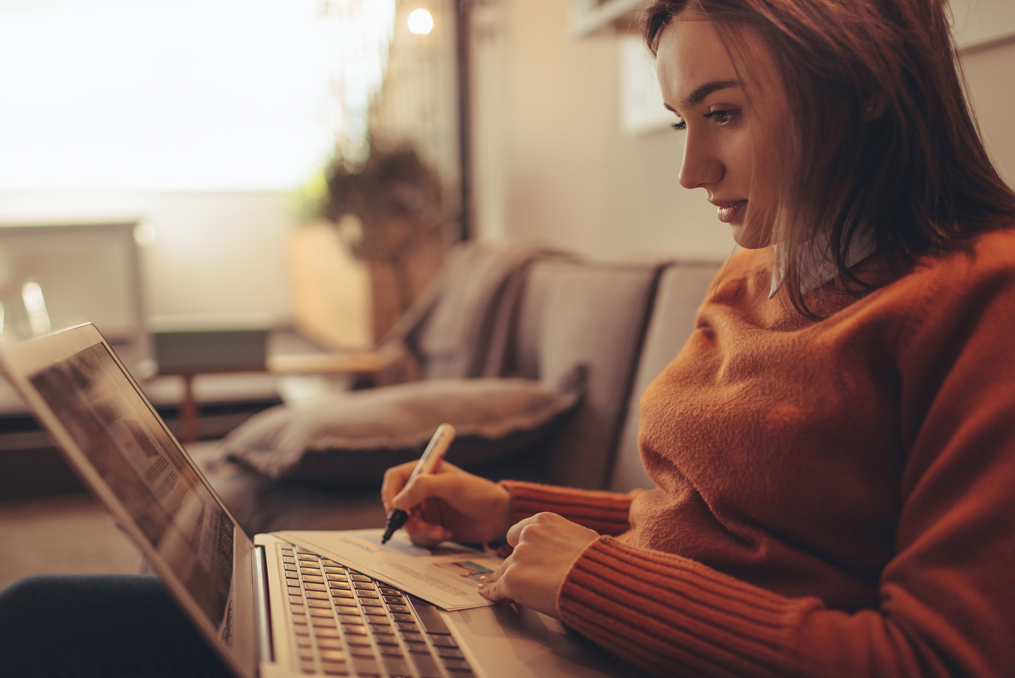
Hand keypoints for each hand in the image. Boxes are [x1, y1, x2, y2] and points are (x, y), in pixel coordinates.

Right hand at [381, 460, 511, 546]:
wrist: (499, 517)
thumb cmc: (480, 494)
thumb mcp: (453, 485)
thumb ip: (424, 487)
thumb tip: (398, 501)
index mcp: (426, 472)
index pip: (395, 478)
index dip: (390, 493)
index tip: (394, 509)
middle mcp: (423, 490)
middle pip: (397, 504)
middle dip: (404, 518)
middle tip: (416, 526)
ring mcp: (427, 509)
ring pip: (407, 523)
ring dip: (420, 530)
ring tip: (440, 532)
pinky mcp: (433, 526)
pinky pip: (420, 535)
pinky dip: (430, 537)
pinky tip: (447, 533)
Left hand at [477, 513, 598, 617]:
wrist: (596, 579)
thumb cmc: (598, 562)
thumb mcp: (583, 537)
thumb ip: (565, 539)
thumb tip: (570, 548)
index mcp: (544, 521)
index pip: (521, 532)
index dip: (522, 545)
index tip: (523, 554)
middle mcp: (527, 535)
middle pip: (512, 553)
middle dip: (517, 565)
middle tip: (522, 576)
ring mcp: (518, 557)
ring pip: (505, 571)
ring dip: (508, 580)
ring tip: (507, 588)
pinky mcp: (512, 579)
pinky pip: (496, 588)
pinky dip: (493, 592)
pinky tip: (488, 593)